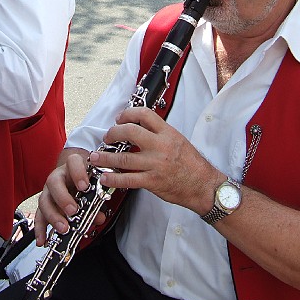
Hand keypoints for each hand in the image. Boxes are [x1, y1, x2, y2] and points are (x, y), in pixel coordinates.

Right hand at [33, 150, 99, 245]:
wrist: (75, 176)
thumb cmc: (85, 179)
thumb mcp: (92, 184)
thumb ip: (97, 200)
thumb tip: (98, 217)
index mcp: (72, 167)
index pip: (73, 162)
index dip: (78, 173)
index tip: (84, 186)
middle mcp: (57, 177)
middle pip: (54, 183)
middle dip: (63, 198)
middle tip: (73, 211)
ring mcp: (48, 191)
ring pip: (44, 200)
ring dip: (53, 216)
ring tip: (63, 227)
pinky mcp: (44, 204)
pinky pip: (39, 216)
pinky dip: (40, 229)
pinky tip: (42, 239)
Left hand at [86, 108, 219, 213]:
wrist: (203, 185)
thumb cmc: (192, 164)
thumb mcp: (178, 140)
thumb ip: (159, 133)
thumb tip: (140, 127)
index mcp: (167, 133)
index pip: (144, 115)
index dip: (128, 114)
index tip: (119, 119)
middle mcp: (160, 146)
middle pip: (129, 132)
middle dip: (112, 133)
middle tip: (106, 137)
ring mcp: (155, 164)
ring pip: (124, 158)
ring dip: (105, 157)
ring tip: (95, 158)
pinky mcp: (152, 181)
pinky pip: (128, 179)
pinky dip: (113, 178)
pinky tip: (105, 177)